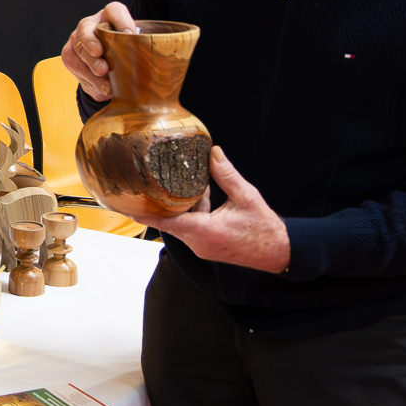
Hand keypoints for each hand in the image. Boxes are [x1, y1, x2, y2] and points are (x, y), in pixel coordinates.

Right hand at [60, 2, 138, 101]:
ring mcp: (77, 39)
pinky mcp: (70, 55)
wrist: (106, 67)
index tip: (130, 34)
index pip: (114, 10)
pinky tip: (102, 87)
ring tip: (105, 81)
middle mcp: (90, 24)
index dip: (121, 20)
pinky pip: (75, 65)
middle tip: (102, 60)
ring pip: (78, 49)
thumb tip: (153, 64)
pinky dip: (90, 80)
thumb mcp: (135, 48)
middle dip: (92, 44)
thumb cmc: (124, 54)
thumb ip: (141, 49)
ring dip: (91, 67)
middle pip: (87, 29)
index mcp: (110, 17)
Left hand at [152, 147, 291, 273]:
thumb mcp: (246, 196)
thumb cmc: (264, 228)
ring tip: (182, 183)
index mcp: (203, 232)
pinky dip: (194, 212)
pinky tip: (204, 194)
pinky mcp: (208, 246)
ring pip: (182, 223)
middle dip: (162, 203)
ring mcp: (203, 247)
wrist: (280, 252)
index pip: (165, 223)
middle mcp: (199, 243)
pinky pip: (193, 227)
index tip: (125, 206)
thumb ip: (226, 174)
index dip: (144, 215)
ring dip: (183, 205)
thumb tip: (213, 152)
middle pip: (170, 221)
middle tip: (147, 185)